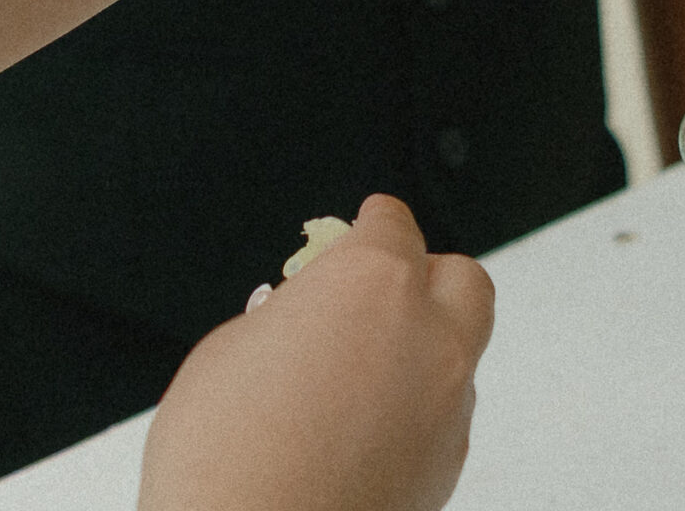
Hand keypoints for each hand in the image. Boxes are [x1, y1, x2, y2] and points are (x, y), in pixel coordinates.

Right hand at [139, 196, 492, 510]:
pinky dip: (415, 407)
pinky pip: (445, 412)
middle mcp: (428, 336)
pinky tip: (361, 427)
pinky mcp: (449, 462)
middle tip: (374, 293)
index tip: (363, 224)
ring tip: (354, 375)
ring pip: (457, 350)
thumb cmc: (225, 461)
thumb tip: (296, 317)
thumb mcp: (227, 353)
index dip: (373, 223)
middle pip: (459, 277)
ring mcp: (448, 403)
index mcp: (371, 285)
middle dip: (423, 276)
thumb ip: (283, 317)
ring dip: (419, 347)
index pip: (392, 224)